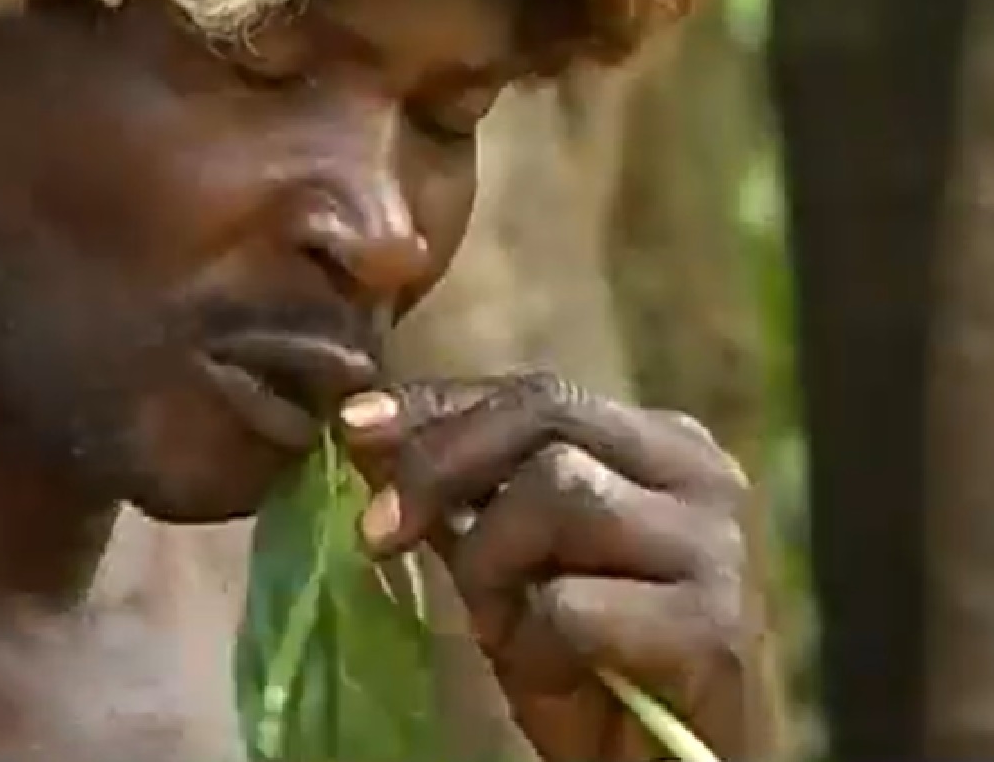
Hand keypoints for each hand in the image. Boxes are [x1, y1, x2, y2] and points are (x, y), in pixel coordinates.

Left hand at [338, 372, 751, 760]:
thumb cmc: (585, 661)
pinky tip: (557, 675)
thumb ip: (455, 491)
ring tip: (501, 625)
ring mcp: (716, 544)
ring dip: (494, 563)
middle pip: (547, 413)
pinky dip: (535, 644)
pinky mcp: (713, 626)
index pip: (534, 393)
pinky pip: (573, 604)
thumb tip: (363, 428)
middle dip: (442, 464)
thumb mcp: (505, 562)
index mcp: (658, 443)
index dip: (437, 405)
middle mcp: (699, 472)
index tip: (352, 425)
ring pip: (559, 489)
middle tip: (378, 531)